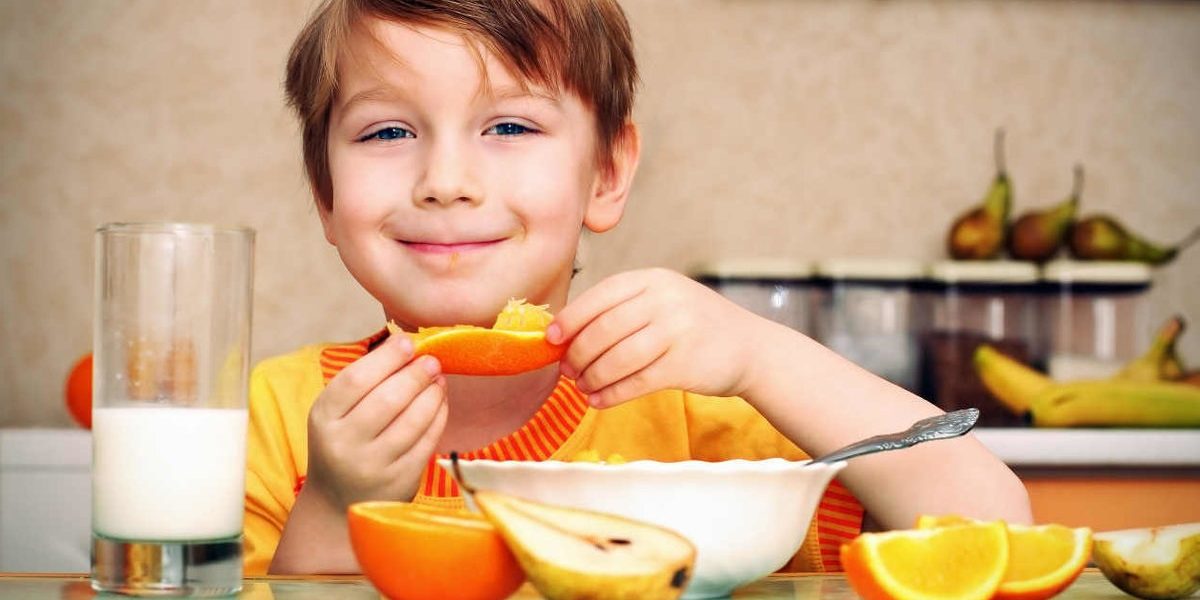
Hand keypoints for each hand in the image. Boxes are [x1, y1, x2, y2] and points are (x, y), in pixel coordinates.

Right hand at [304, 333, 448, 509]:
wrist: (337, 502)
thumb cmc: (342, 443)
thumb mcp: (336, 413)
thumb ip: (363, 382)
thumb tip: (404, 343)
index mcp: (323, 419)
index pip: (356, 380)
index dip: (386, 358)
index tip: (407, 343)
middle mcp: (344, 444)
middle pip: (388, 399)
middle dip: (415, 374)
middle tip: (432, 360)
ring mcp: (372, 466)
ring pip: (413, 421)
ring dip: (432, 393)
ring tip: (438, 378)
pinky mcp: (399, 481)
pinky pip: (427, 441)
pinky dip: (439, 416)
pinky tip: (440, 402)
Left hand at [549, 268, 767, 407]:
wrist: (750, 348)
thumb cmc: (696, 327)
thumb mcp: (665, 301)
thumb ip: (624, 310)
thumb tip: (567, 335)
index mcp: (654, 280)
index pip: (602, 295)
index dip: (572, 318)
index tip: (552, 337)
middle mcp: (666, 300)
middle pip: (605, 329)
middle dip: (579, 353)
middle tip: (567, 369)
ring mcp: (678, 331)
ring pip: (617, 358)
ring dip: (592, 377)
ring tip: (582, 387)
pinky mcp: (685, 364)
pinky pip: (636, 382)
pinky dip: (611, 394)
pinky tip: (599, 400)